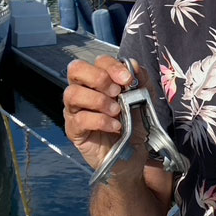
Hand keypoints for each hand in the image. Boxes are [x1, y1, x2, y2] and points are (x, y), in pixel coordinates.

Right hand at [63, 55, 148, 175]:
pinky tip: (115, 126)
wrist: (132, 155)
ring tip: (117, 111)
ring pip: (72, 93)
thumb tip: (132, 64)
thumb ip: (141, 80)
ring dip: (98, 100)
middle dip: (99, 78)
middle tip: (117, 92)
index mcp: (100, 80)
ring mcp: (75, 110)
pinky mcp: (74, 130)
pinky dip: (100, 120)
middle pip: (75, 69)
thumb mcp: (144, 100)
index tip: (128, 80)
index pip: (98, 61)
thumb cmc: (135, 124)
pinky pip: (78, 119)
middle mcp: (84, 91)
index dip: (112, 66)